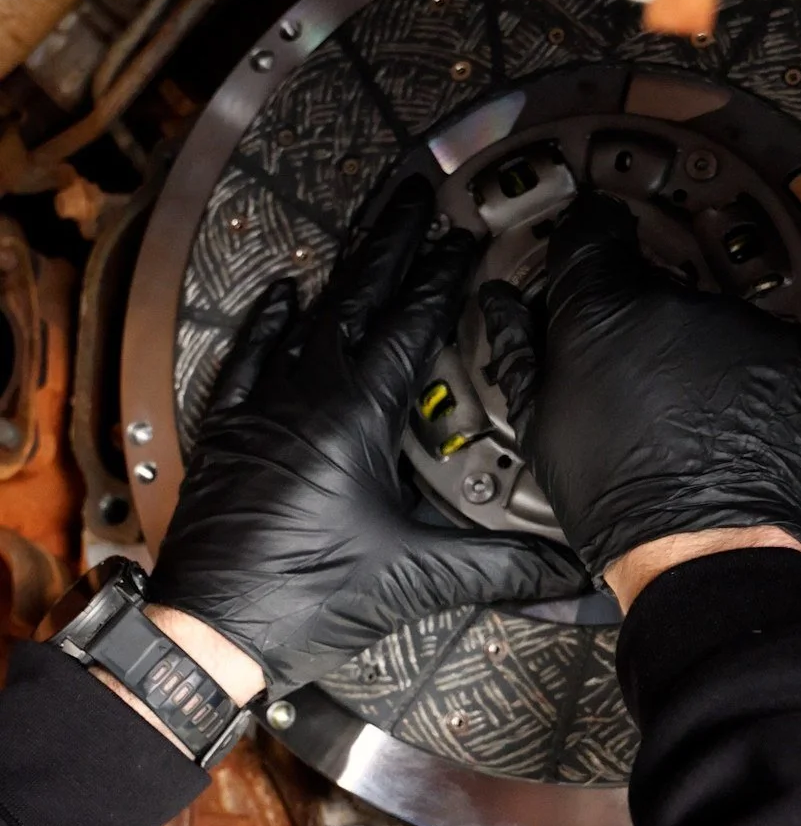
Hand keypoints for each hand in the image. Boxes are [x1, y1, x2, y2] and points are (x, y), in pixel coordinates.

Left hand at [150, 178, 585, 694]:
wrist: (212, 630)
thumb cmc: (301, 598)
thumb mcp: (415, 579)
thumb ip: (499, 568)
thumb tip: (563, 569)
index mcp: (354, 416)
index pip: (409, 325)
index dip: (441, 277)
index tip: (463, 239)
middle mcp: (303, 397)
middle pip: (356, 297)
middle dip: (392, 242)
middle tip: (413, 195)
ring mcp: (261, 409)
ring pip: (306, 319)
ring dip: (341, 272)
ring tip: (367, 232)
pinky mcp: (230, 433)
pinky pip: (249, 358)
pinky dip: (267, 321)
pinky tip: (280, 294)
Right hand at [479, 192, 800, 581]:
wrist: (705, 546)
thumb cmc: (618, 496)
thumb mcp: (541, 422)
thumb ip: (519, 347)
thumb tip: (503, 305)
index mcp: (603, 309)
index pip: (592, 229)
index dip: (585, 241)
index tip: (588, 250)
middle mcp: (674, 301)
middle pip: (649, 278)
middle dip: (637, 312)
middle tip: (631, 372)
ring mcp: (738, 324)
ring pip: (707, 312)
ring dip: (694, 343)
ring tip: (682, 406)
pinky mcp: (790, 351)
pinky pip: (759, 343)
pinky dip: (744, 370)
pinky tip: (723, 414)